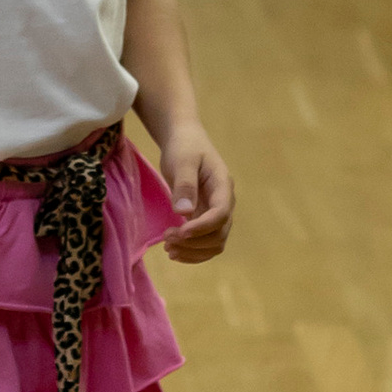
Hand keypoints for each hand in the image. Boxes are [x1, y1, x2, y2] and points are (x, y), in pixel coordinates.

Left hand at [157, 127, 233, 261]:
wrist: (184, 140)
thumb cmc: (184, 147)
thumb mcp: (182, 161)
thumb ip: (184, 185)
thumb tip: (183, 212)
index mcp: (223, 186)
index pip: (220, 214)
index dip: (202, 227)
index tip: (180, 232)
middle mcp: (224, 202)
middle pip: (219, 233)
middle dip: (195, 242)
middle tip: (167, 240)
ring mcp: (216, 212)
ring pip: (214, 242)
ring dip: (193, 251)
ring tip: (168, 250)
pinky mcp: (205, 217)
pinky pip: (205, 241)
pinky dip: (192, 251)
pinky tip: (174, 251)